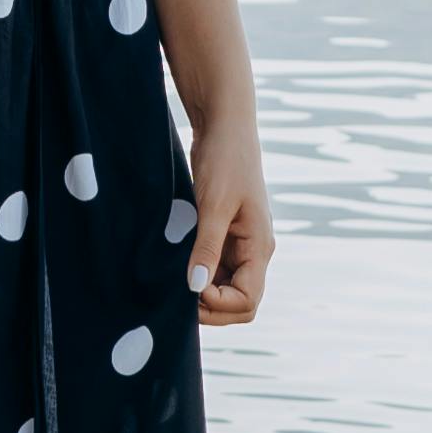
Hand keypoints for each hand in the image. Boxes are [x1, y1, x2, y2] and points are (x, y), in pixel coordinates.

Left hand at [184, 108, 274, 326]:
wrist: (224, 125)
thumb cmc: (225, 159)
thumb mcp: (214, 205)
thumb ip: (207, 248)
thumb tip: (196, 288)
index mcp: (259, 247)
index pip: (248, 301)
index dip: (218, 305)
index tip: (189, 288)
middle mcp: (253, 251)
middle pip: (239, 302)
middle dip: (211, 307)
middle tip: (176, 294)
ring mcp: (239, 244)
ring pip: (224, 287)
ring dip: (201, 290)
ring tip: (172, 279)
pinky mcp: (223, 233)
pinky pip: (213, 267)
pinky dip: (196, 272)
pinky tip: (175, 264)